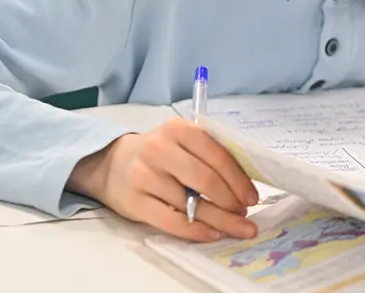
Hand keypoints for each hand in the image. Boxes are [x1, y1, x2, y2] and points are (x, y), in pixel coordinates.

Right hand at [68, 118, 259, 241]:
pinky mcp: (135, 202)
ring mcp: (144, 176)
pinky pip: (172, 222)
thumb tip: (245, 187)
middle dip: (231, 202)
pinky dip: (196, 231)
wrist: (112, 164)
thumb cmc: (160, 154)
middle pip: (205, 180)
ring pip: (191, 204)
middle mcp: (160, 149)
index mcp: (179, 129)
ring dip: (219, 219)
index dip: (238, 180)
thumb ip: (210, 155)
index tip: (252, 197)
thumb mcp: (183, 143)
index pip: (216, 155)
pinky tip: (212, 234)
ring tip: (235, 226)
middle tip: (245, 215)